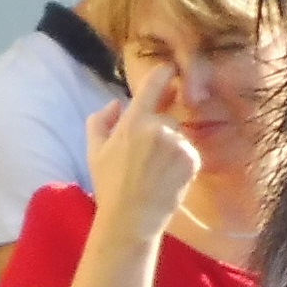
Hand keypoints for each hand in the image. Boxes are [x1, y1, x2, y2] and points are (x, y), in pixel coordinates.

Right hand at [86, 65, 202, 236]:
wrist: (132, 217)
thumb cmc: (109, 184)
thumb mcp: (93, 151)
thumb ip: (100, 121)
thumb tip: (115, 104)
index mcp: (133, 122)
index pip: (154, 85)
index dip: (163, 74)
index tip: (169, 69)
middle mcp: (160, 128)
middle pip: (164, 115)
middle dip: (156, 127)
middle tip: (141, 154)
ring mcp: (179, 143)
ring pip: (176, 134)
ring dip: (168, 145)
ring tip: (152, 169)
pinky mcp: (193, 158)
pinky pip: (187, 150)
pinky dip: (179, 159)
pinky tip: (164, 175)